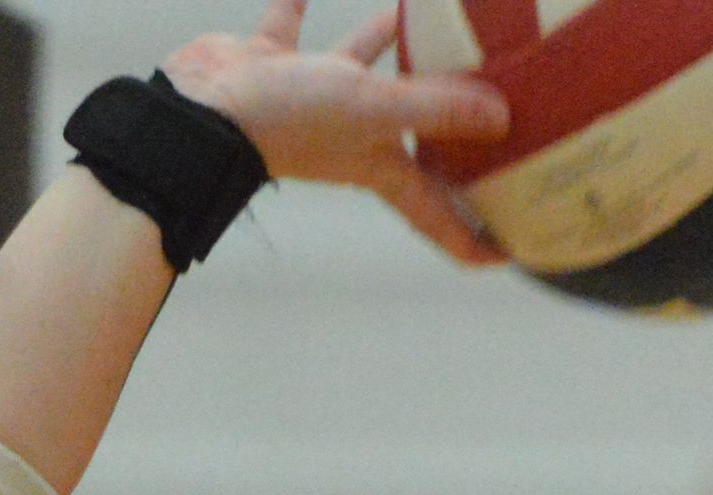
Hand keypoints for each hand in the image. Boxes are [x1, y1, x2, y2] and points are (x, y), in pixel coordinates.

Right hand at [165, 0, 509, 266]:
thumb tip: (503, 117)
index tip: (511, 252)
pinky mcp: (272, 63)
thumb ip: (436, 108)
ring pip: (361, 63)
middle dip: (444, 121)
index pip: (435, 213)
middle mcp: (349, 134)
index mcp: (377, 162)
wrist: (201, 109)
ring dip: (386, 40)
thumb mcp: (373, 111)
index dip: (471, 237)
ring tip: (421, 13)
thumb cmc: (287, 121)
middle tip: (488, 104)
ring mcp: (310, 97)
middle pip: (410, 130)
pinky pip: (293, 22)